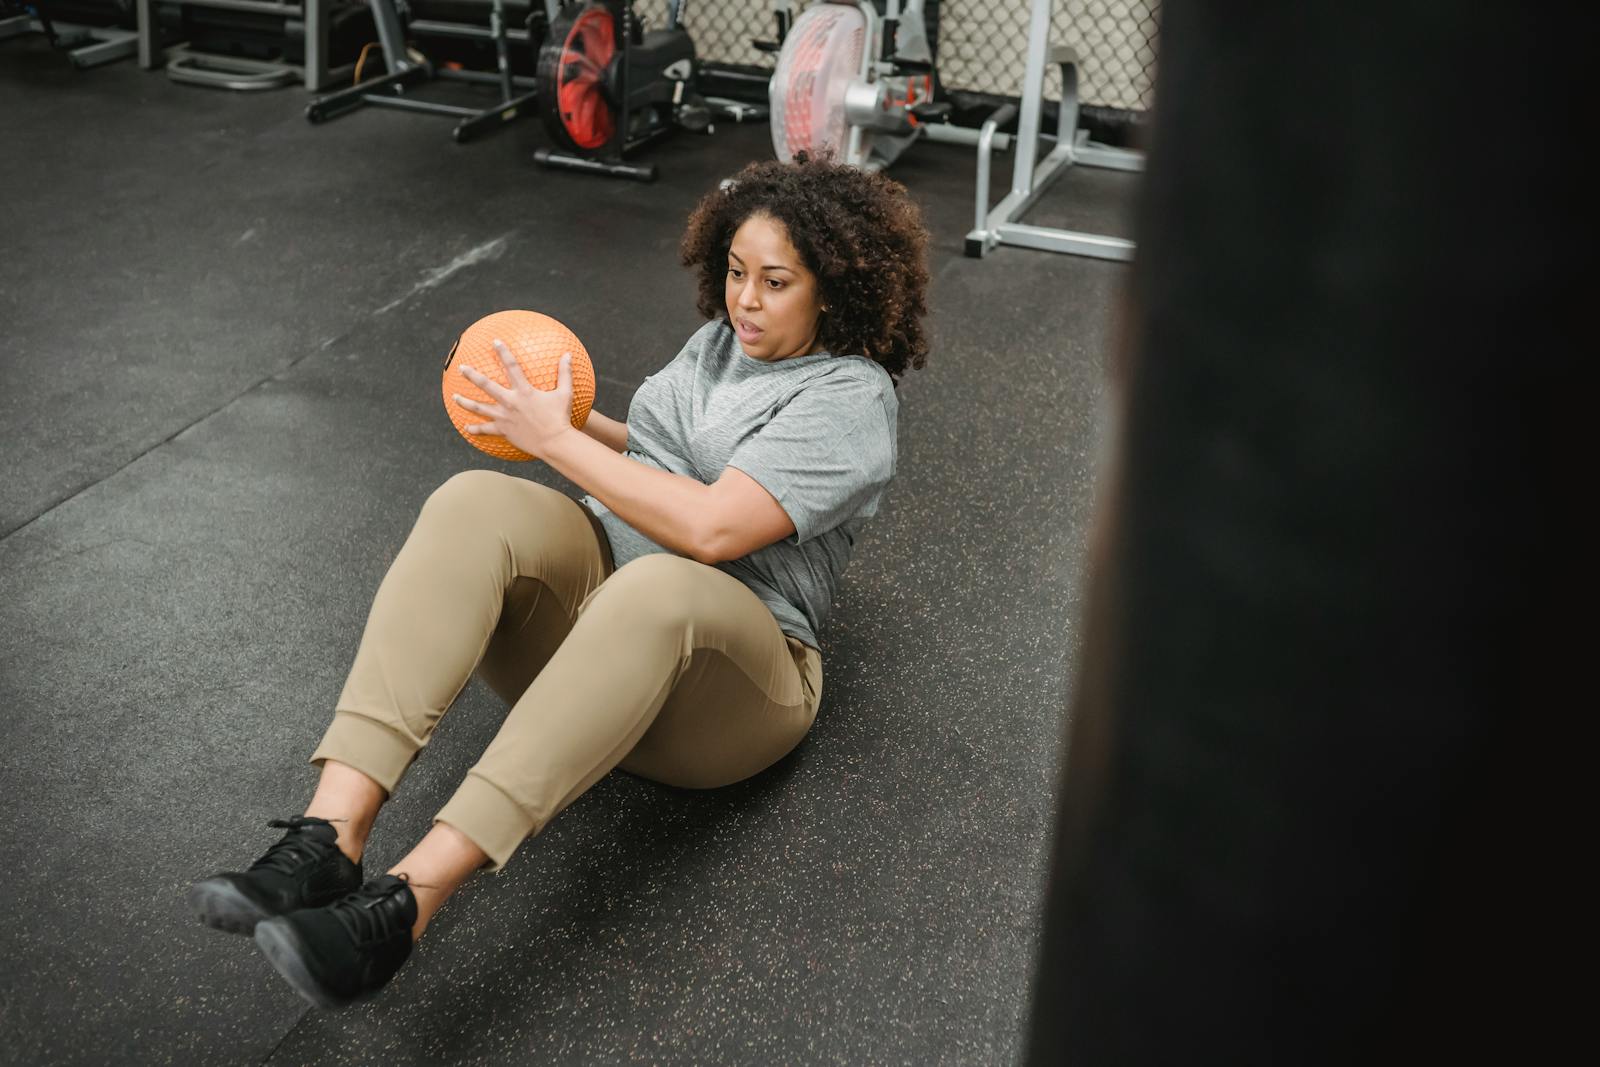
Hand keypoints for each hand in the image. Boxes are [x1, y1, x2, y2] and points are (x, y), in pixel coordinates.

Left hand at [452, 341, 577, 459]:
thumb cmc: (561, 418)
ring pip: (479, 408)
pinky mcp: (504, 431)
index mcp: (524, 391)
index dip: (503, 352)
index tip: (495, 342)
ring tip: (454, 397)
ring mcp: (504, 417)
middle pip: (486, 385)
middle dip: (472, 375)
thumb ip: (565, 373)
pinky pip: (486, 430)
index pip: (511, 366)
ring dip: (465, 402)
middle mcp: (510, 402)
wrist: (554, 442)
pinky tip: (466, 429)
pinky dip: (476, 430)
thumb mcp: (565, 394)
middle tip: (461, 367)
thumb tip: (569, 355)